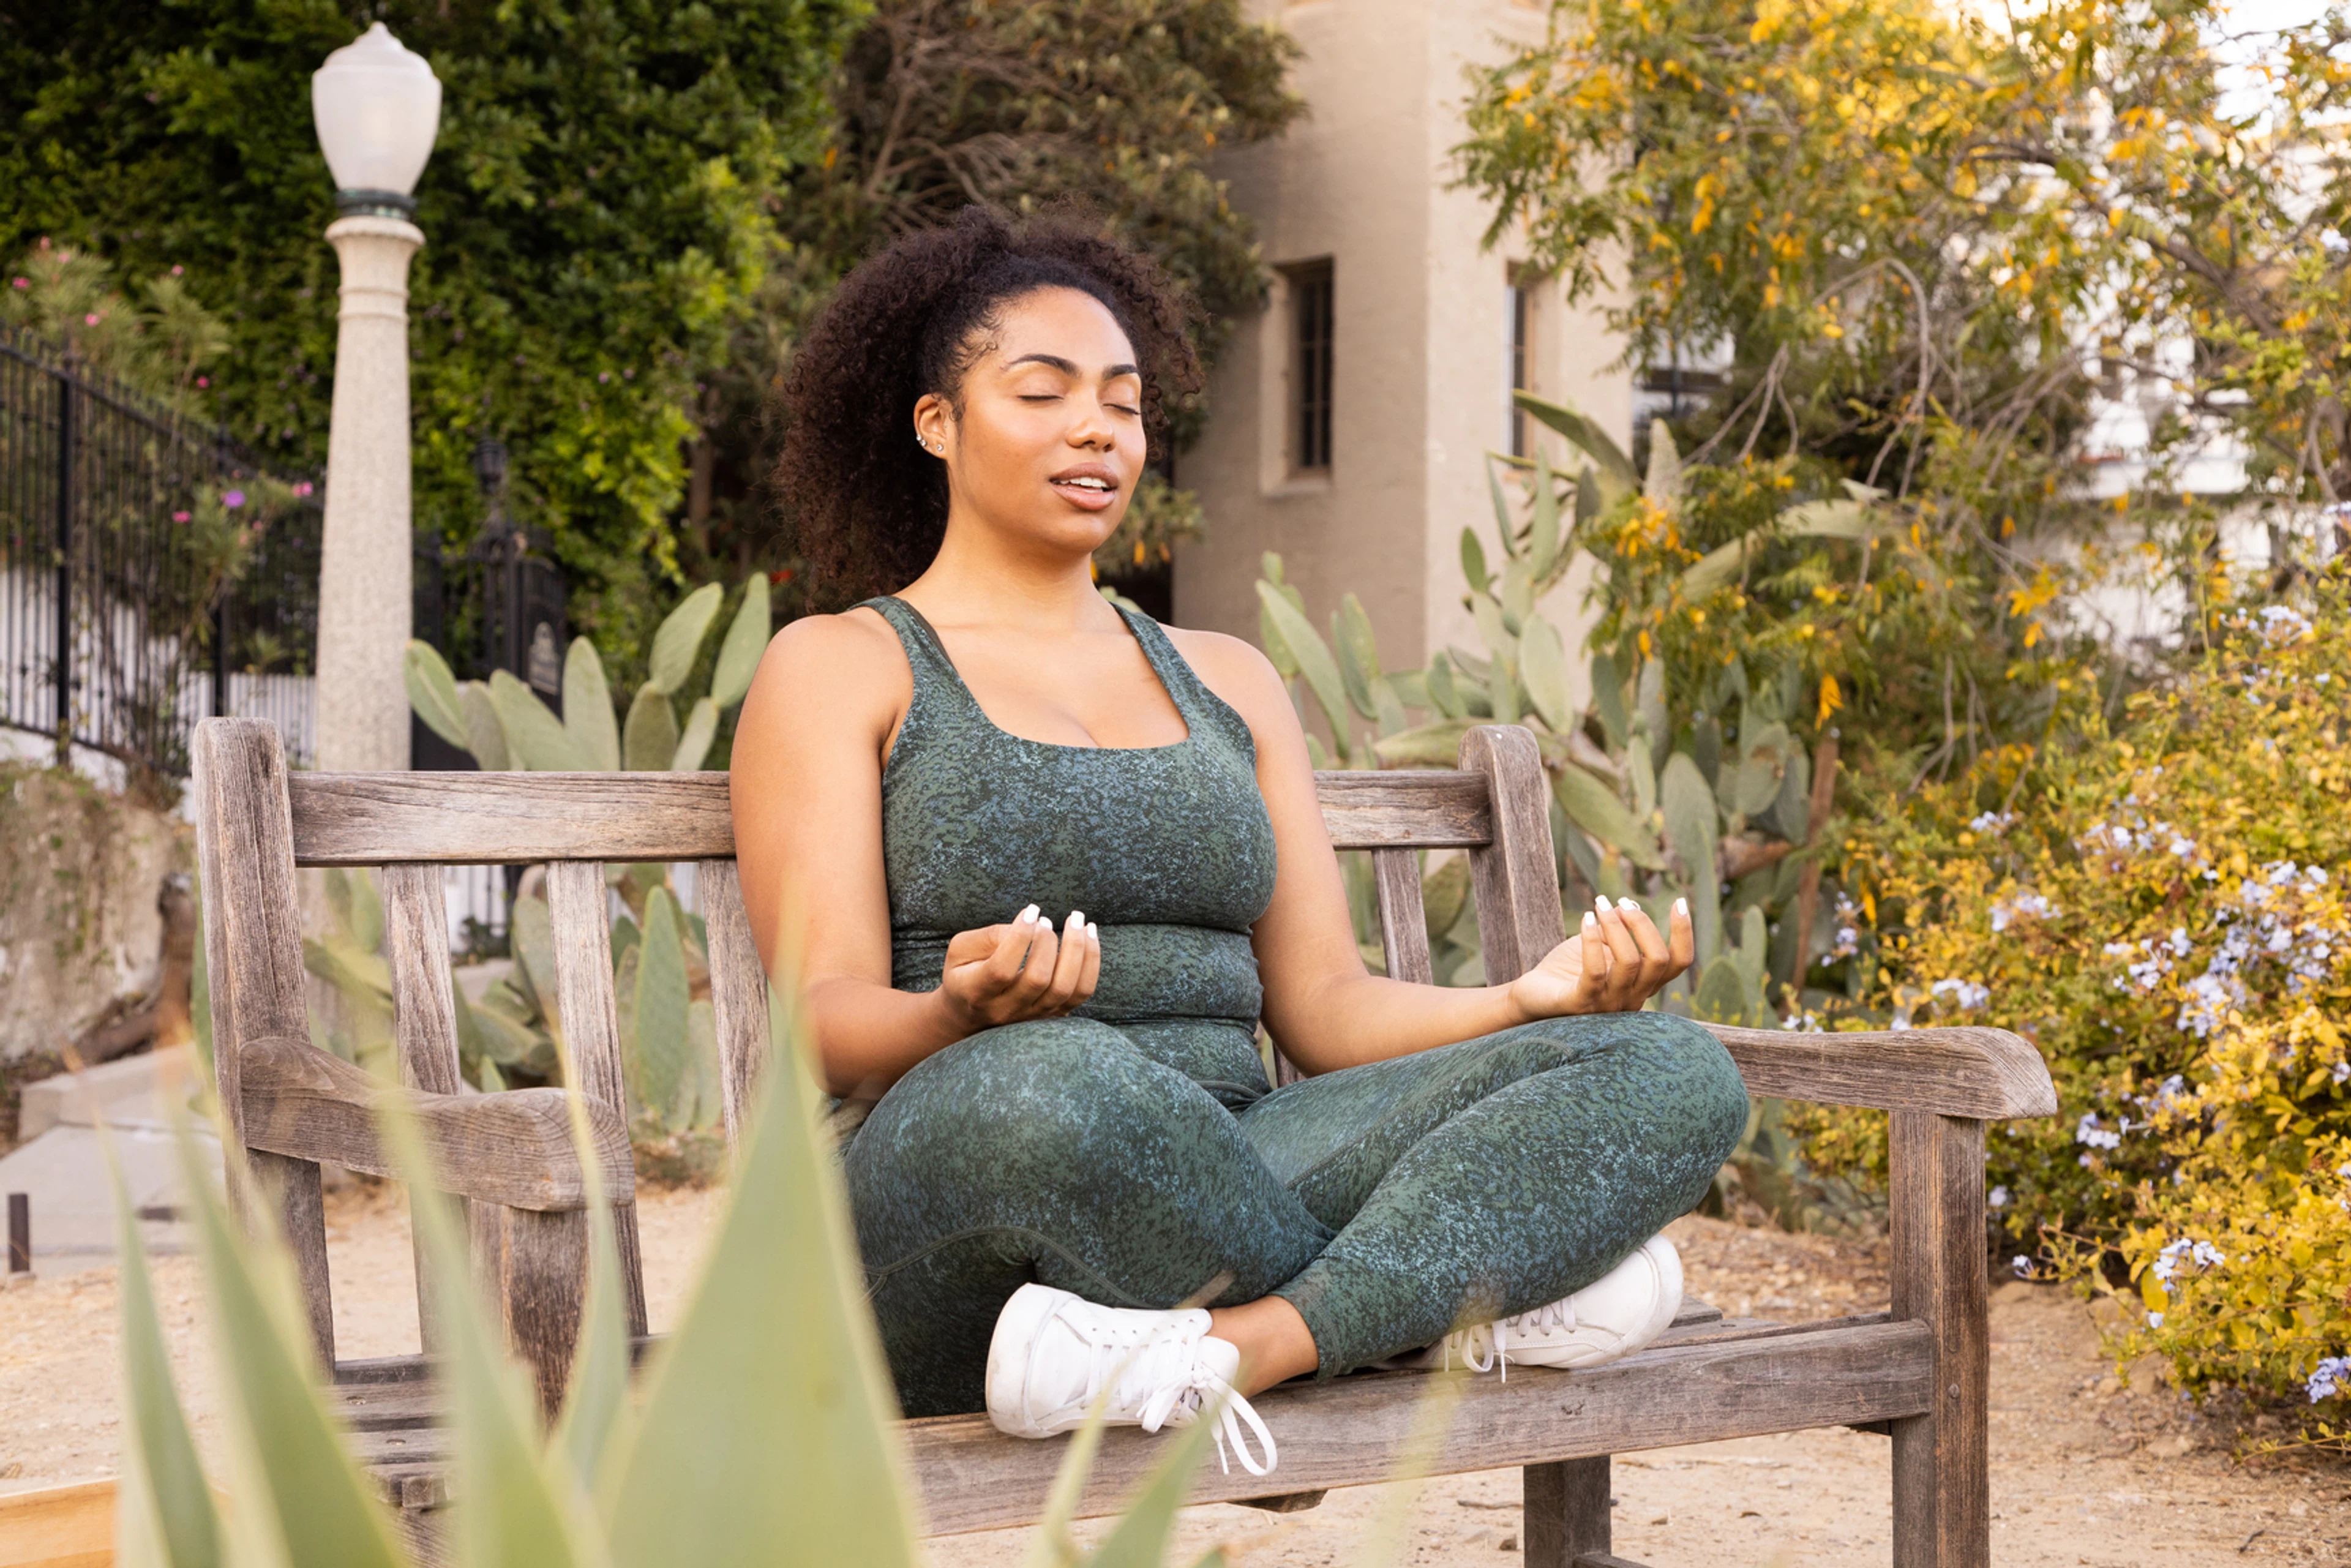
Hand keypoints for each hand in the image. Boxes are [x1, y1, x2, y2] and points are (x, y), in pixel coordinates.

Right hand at [938, 904, 1101, 1031]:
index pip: (1002, 970)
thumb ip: (990, 936)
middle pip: (1038, 979)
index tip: (1031, 910)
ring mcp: (1033, 1016)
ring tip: (1078, 920)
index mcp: (976, 992)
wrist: (971, 1015)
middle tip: (1047, 919)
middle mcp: (1006, 1010)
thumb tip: (1029, 925)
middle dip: (1048, 941)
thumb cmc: (965, 973)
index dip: (1019, 938)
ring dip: (1077, 949)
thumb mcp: (960, 950)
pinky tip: (1090, 935)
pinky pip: (1081, 992)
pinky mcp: (1054, 1014)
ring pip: (1065, 988)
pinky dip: (1091, 962)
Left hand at [1508, 895, 1694, 1019]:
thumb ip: (1618, 929)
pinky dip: (1592, 939)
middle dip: (1642, 923)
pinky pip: (1595, 971)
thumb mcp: (1599, 945)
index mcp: (1642, 984)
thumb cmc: (1568, 969)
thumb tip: (1631, 904)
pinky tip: (1586, 919)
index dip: (1684, 932)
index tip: (1680, 901)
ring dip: (1615, 925)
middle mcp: (1632, 998)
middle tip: (1620, 902)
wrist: (1532, 996)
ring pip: (1630, 962)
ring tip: (1599, 904)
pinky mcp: (1580, 1003)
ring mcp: (1607, 1004)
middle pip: (1657, 959)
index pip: (1678, 963)